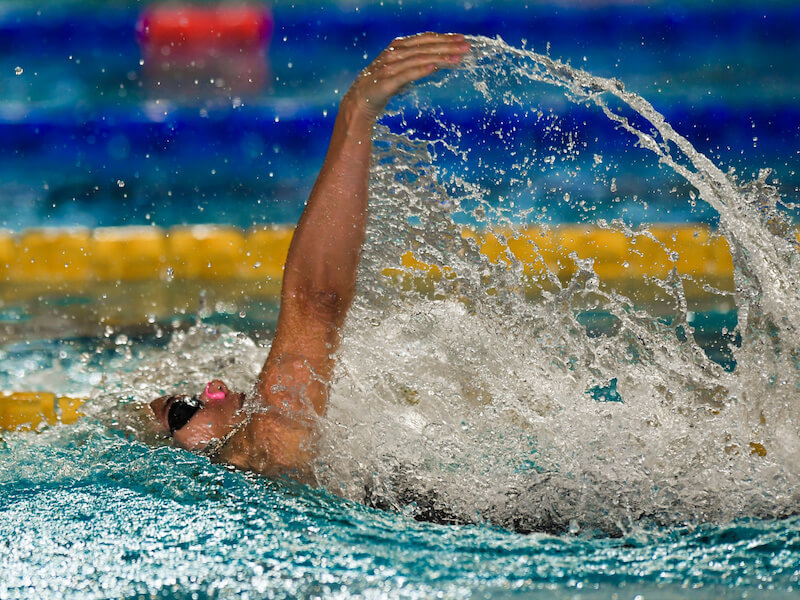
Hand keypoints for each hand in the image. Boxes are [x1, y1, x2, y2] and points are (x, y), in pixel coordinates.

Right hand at [344, 32, 469, 117]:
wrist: (358, 102)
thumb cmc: (381, 86)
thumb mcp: (401, 71)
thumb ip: (416, 63)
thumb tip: (437, 61)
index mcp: (398, 47)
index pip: (424, 39)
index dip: (444, 38)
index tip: (462, 39)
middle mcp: (394, 54)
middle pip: (424, 47)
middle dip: (447, 45)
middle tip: (466, 47)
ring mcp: (389, 68)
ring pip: (418, 59)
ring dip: (439, 57)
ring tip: (456, 58)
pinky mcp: (385, 83)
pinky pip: (405, 75)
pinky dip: (420, 70)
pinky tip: (433, 68)